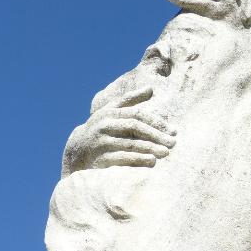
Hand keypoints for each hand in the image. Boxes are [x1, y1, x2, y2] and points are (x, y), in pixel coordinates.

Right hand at [62, 86, 176, 175]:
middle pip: (135, 127)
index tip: (174, 130)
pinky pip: (121, 158)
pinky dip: (137, 160)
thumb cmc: (101, 128)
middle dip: (156, 135)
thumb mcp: (112, 111)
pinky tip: (151, 162)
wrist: (77, 149)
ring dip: (149, 148)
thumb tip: (150, 89)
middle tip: (173, 143)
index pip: (138, 114)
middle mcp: (105, 125)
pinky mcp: (100, 158)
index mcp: (111, 112)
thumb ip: (130, 100)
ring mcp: (102, 142)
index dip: (157, 122)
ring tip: (165, 153)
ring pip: (129, 143)